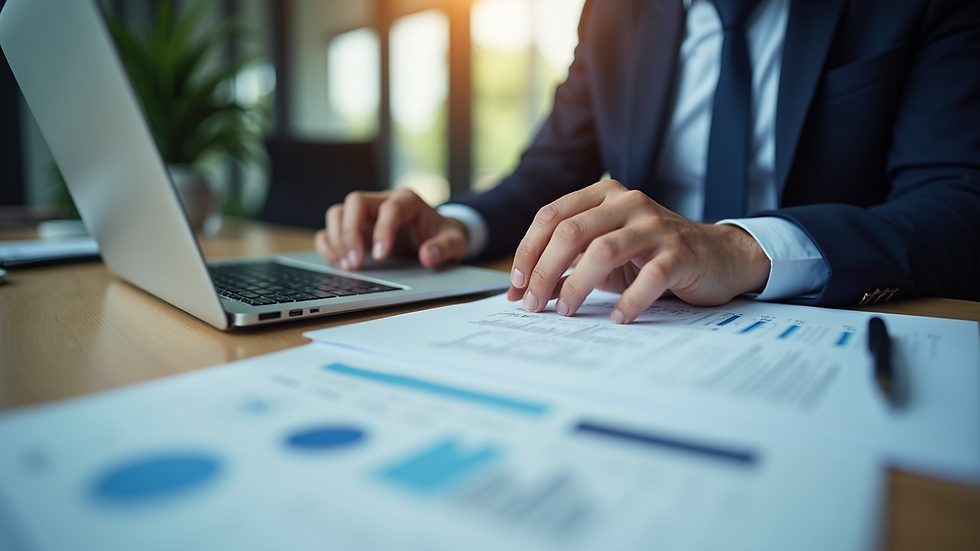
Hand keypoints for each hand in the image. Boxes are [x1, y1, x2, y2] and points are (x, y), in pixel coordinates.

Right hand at [314, 189, 468, 269]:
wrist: (437, 235)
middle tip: (355, 263)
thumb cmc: (444, 236)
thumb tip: (428, 255)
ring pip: (339, 213)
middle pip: (356, 202)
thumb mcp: (455, 242)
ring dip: (338, 240)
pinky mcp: (355, 228)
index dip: (383, 230)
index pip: (390, 208)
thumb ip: (445, 248)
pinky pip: (332, 230)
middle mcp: (383, 201)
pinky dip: (330, 246)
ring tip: (348, 267)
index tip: (380, 256)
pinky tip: (340, 264)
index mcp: (408, 201)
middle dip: (351, 233)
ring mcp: (366, 214)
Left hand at [507, 179, 769, 322]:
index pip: (551, 215)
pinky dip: (628, 302)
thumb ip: (568, 262)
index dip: (527, 251)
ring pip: (603, 251)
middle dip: (544, 272)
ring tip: (566, 312)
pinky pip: (648, 277)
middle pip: (570, 232)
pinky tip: (617, 318)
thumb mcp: (606, 252)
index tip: (516, 285)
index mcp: (604, 195)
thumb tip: (523, 291)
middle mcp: (628, 203)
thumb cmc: (652, 255)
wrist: (718, 256)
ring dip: (576, 286)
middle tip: (534, 305)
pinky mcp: (681, 253)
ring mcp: (656, 226)